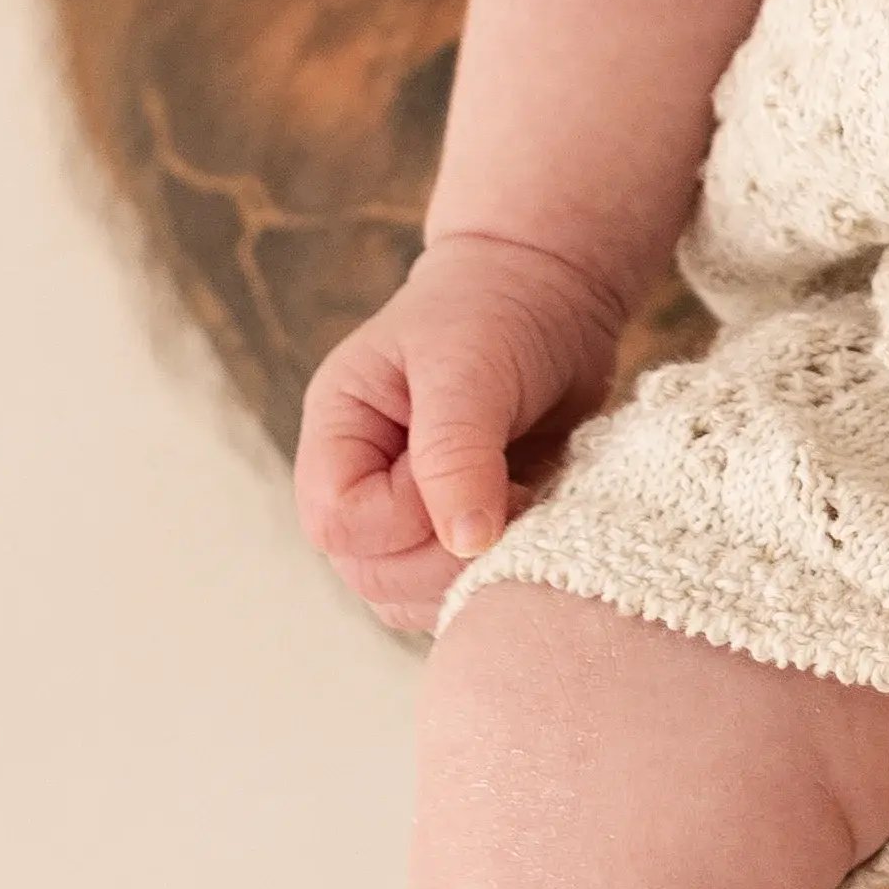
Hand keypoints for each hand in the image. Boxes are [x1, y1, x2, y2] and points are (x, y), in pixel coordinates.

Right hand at [290, 226, 629, 632]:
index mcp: (340, 433)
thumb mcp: (469, 367)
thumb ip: (456, 452)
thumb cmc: (497, 310)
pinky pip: (458, 590)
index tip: (476, 470)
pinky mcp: (456, 533)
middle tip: (519, 499)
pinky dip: (502, 572)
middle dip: (448, 557)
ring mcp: (407, 516)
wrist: (550, 292)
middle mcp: (363, 483)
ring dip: (478, 572)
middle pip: (371, 574)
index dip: (404, 516)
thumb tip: (464, 541)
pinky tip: (538, 518)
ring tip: (531, 502)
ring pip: (412, 597)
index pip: (338, 521)